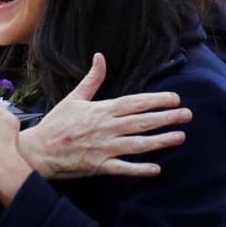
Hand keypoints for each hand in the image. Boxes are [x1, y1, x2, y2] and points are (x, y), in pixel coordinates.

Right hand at [20, 53, 190, 177]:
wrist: (38, 150)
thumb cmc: (56, 123)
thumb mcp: (74, 98)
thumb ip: (92, 79)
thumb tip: (100, 57)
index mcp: (101, 110)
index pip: (134, 102)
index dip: (156, 100)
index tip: (174, 98)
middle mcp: (105, 128)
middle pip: (141, 121)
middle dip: (166, 117)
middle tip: (187, 115)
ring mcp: (103, 148)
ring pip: (138, 144)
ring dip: (160, 140)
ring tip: (180, 136)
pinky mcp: (98, 166)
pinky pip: (123, 168)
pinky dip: (140, 169)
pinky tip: (156, 169)